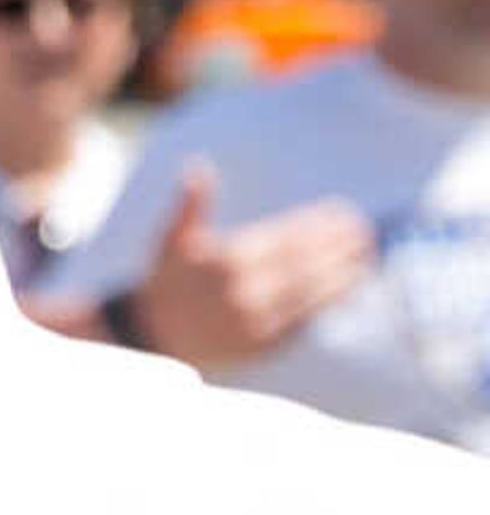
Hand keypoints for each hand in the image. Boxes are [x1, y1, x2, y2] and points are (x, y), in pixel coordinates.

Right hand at [121, 163, 375, 370]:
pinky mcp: (261, 346)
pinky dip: (325, 306)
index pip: (287, 238)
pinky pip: (302, 323)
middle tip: (366, 233)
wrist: (149, 336)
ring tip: (365, 260)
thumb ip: (190, 205)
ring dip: (343, 277)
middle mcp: (245, 290)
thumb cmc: (164, 282)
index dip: (320, 225)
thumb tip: (197, 167)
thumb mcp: (170, 239)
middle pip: (306, 265)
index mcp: (228, 260)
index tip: (345, 213)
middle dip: (339, 247)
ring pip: (311, 295)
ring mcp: (255, 320)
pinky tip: (342, 293)